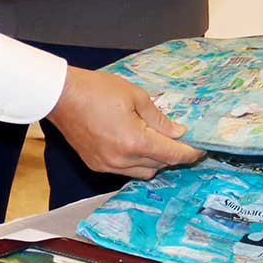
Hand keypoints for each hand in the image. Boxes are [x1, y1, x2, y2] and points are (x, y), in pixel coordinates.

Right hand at [47, 67, 202, 178]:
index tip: (200, 150)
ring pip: (142, 172)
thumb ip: (159, 118)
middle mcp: (122, 160)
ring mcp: (107, 165)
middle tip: (179, 140)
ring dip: (154, 160)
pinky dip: (135, 161)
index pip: (171, 154)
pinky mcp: (96, 165)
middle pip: (159, 166)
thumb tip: (177, 132)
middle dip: (172, 155)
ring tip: (157, 141)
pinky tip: (135, 145)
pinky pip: (124, 170)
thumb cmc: (98, 90)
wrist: (61, 96)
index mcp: (135, 141)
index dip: (189, 153)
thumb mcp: (135, 96)